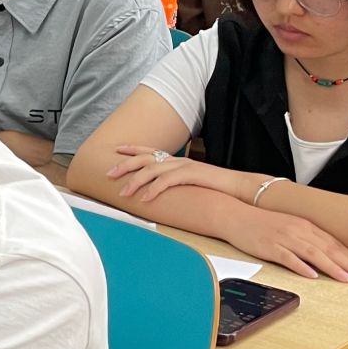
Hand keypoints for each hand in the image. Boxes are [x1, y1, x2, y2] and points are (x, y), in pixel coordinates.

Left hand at [107, 146, 256, 204]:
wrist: (239, 187)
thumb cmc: (214, 187)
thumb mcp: (191, 181)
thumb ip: (175, 181)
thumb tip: (159, 188)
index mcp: (177, 160)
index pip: (150, 150)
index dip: (132, 149)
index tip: (116, 151)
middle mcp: (178, 160)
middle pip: (145, 158)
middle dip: (125, 165)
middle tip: (108, 174)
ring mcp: (184, 166)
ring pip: (152, 170)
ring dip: (135, 182)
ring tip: (122, 193)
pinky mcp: (191, 175)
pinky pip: (167, 182)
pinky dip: (153, 190)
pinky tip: (143, 199)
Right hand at [220, 208, 347, 283]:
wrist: (235, 215)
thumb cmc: (262, 224)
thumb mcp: (289, 227)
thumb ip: (307, 239)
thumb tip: (326, 255)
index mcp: (305, 225)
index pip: (334, 243)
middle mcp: (298, 230)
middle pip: (328, 248)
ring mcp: (284, 237)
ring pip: (313, 253)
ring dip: (332, 267)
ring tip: (347, 280)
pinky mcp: (269, 246)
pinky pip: (288, 257)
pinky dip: (301, 266)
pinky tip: (312, 275)